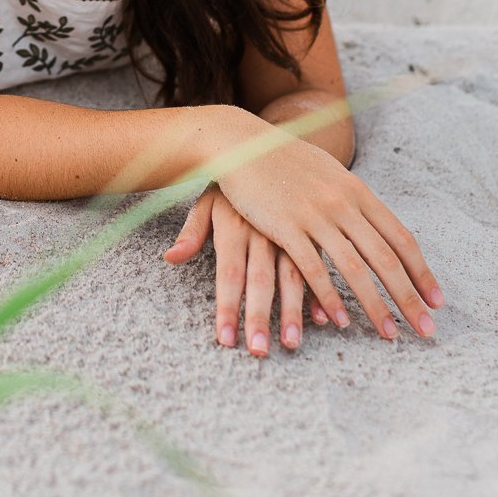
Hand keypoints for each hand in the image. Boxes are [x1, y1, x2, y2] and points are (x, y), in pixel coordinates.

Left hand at [165, 185, 331, 354]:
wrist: (268, 145)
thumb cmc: (231, 182)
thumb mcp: (207, 200)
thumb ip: (191, 231)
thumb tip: (169, 258)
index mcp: (235, 226)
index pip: (228, 274)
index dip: (227, 308)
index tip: (226, 341)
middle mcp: (263, 231)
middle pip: (260, 281)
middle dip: (259, 318)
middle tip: (258, 351)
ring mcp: (290, 232)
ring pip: (293, 277)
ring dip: (294, 313)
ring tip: (291, 343)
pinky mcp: (312, 232)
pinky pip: (319, 266)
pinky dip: (324, 293)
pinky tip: (328, 318)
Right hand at [168, 118, 444, 345]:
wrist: (241, 142)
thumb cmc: (284, 159)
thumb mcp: (327, 172)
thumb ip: (352, 197)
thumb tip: (374, 220)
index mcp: (357, 191)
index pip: (400, 237)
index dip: (421, 272)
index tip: (436, 300)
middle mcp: (343, 203)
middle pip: (385, 258)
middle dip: (409, 297)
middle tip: (426, 331)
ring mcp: (314, 215)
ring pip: (354, 268)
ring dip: (374, 306)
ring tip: (389, 335)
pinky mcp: (284, 226)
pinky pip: (312, 269)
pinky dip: (328, 297)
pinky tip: (339, 321)